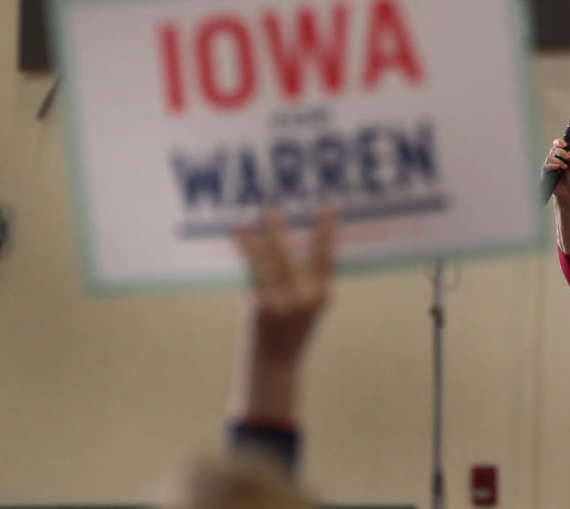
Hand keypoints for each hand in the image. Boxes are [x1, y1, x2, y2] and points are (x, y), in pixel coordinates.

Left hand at [235, 205, 336, 365]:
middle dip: (280, 230)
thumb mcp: (310, 306)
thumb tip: (287, 242)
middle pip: (292, 253)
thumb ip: (307, 279)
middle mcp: (304, 296)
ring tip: (251, 217)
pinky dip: (246, 248)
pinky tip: (240, 233)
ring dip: (260, 235)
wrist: (276, 364)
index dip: (327, 228)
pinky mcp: (262, 304)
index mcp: (322, 294)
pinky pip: (253, 269)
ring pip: (269, 259)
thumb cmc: (292, 331)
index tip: (329, 205)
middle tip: (272, 207)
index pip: (327, 255)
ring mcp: (282, 300)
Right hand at [543, 138, 569, 202]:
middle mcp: (553, 161)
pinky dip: (552, 166)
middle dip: (560, 151)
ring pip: (549, 157)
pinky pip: (546, 167)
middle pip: (553, 150)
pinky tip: (558, 167)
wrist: (567, 195)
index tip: (565, 144)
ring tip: (564, 166)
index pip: (557, 146)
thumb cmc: (569, 183)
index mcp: (560, 158)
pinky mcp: (545, 174)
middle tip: (566, 156)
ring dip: (557, 160)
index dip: (559, 142)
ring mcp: (549, 167)